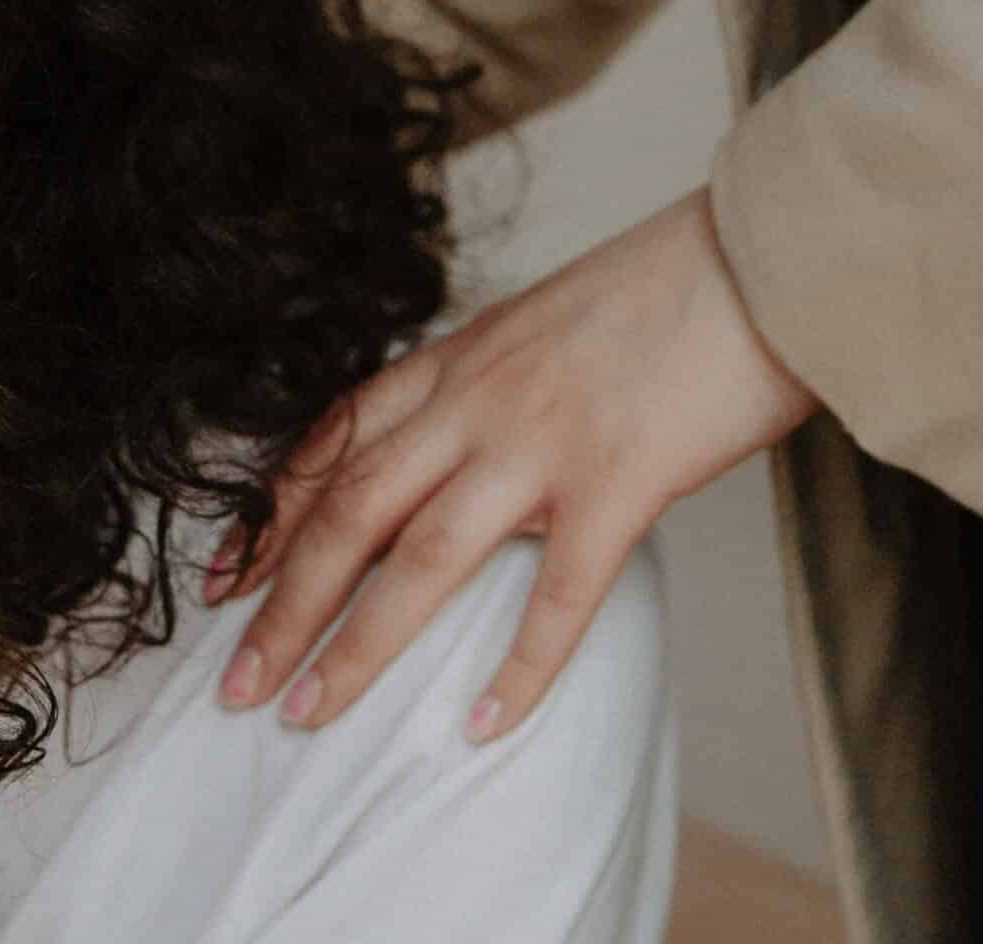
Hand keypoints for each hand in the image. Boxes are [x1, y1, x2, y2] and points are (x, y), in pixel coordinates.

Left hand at [207, 186, 817, 739]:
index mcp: (459, 356)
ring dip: (356, 645)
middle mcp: (480, 399)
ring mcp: (544, 442)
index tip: (224, 581)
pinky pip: (557, 596)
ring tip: (309, 715)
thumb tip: (459, 444)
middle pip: (350, 511)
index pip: (335, 441)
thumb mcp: (543, 321)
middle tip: (234, 683)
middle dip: (283, 602)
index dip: (272, 515)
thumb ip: (491, 383)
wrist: (758, 254)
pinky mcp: (620, 482)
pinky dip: (515, 669)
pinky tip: (480, 727)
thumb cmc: (664, 287)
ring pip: (420, 558)